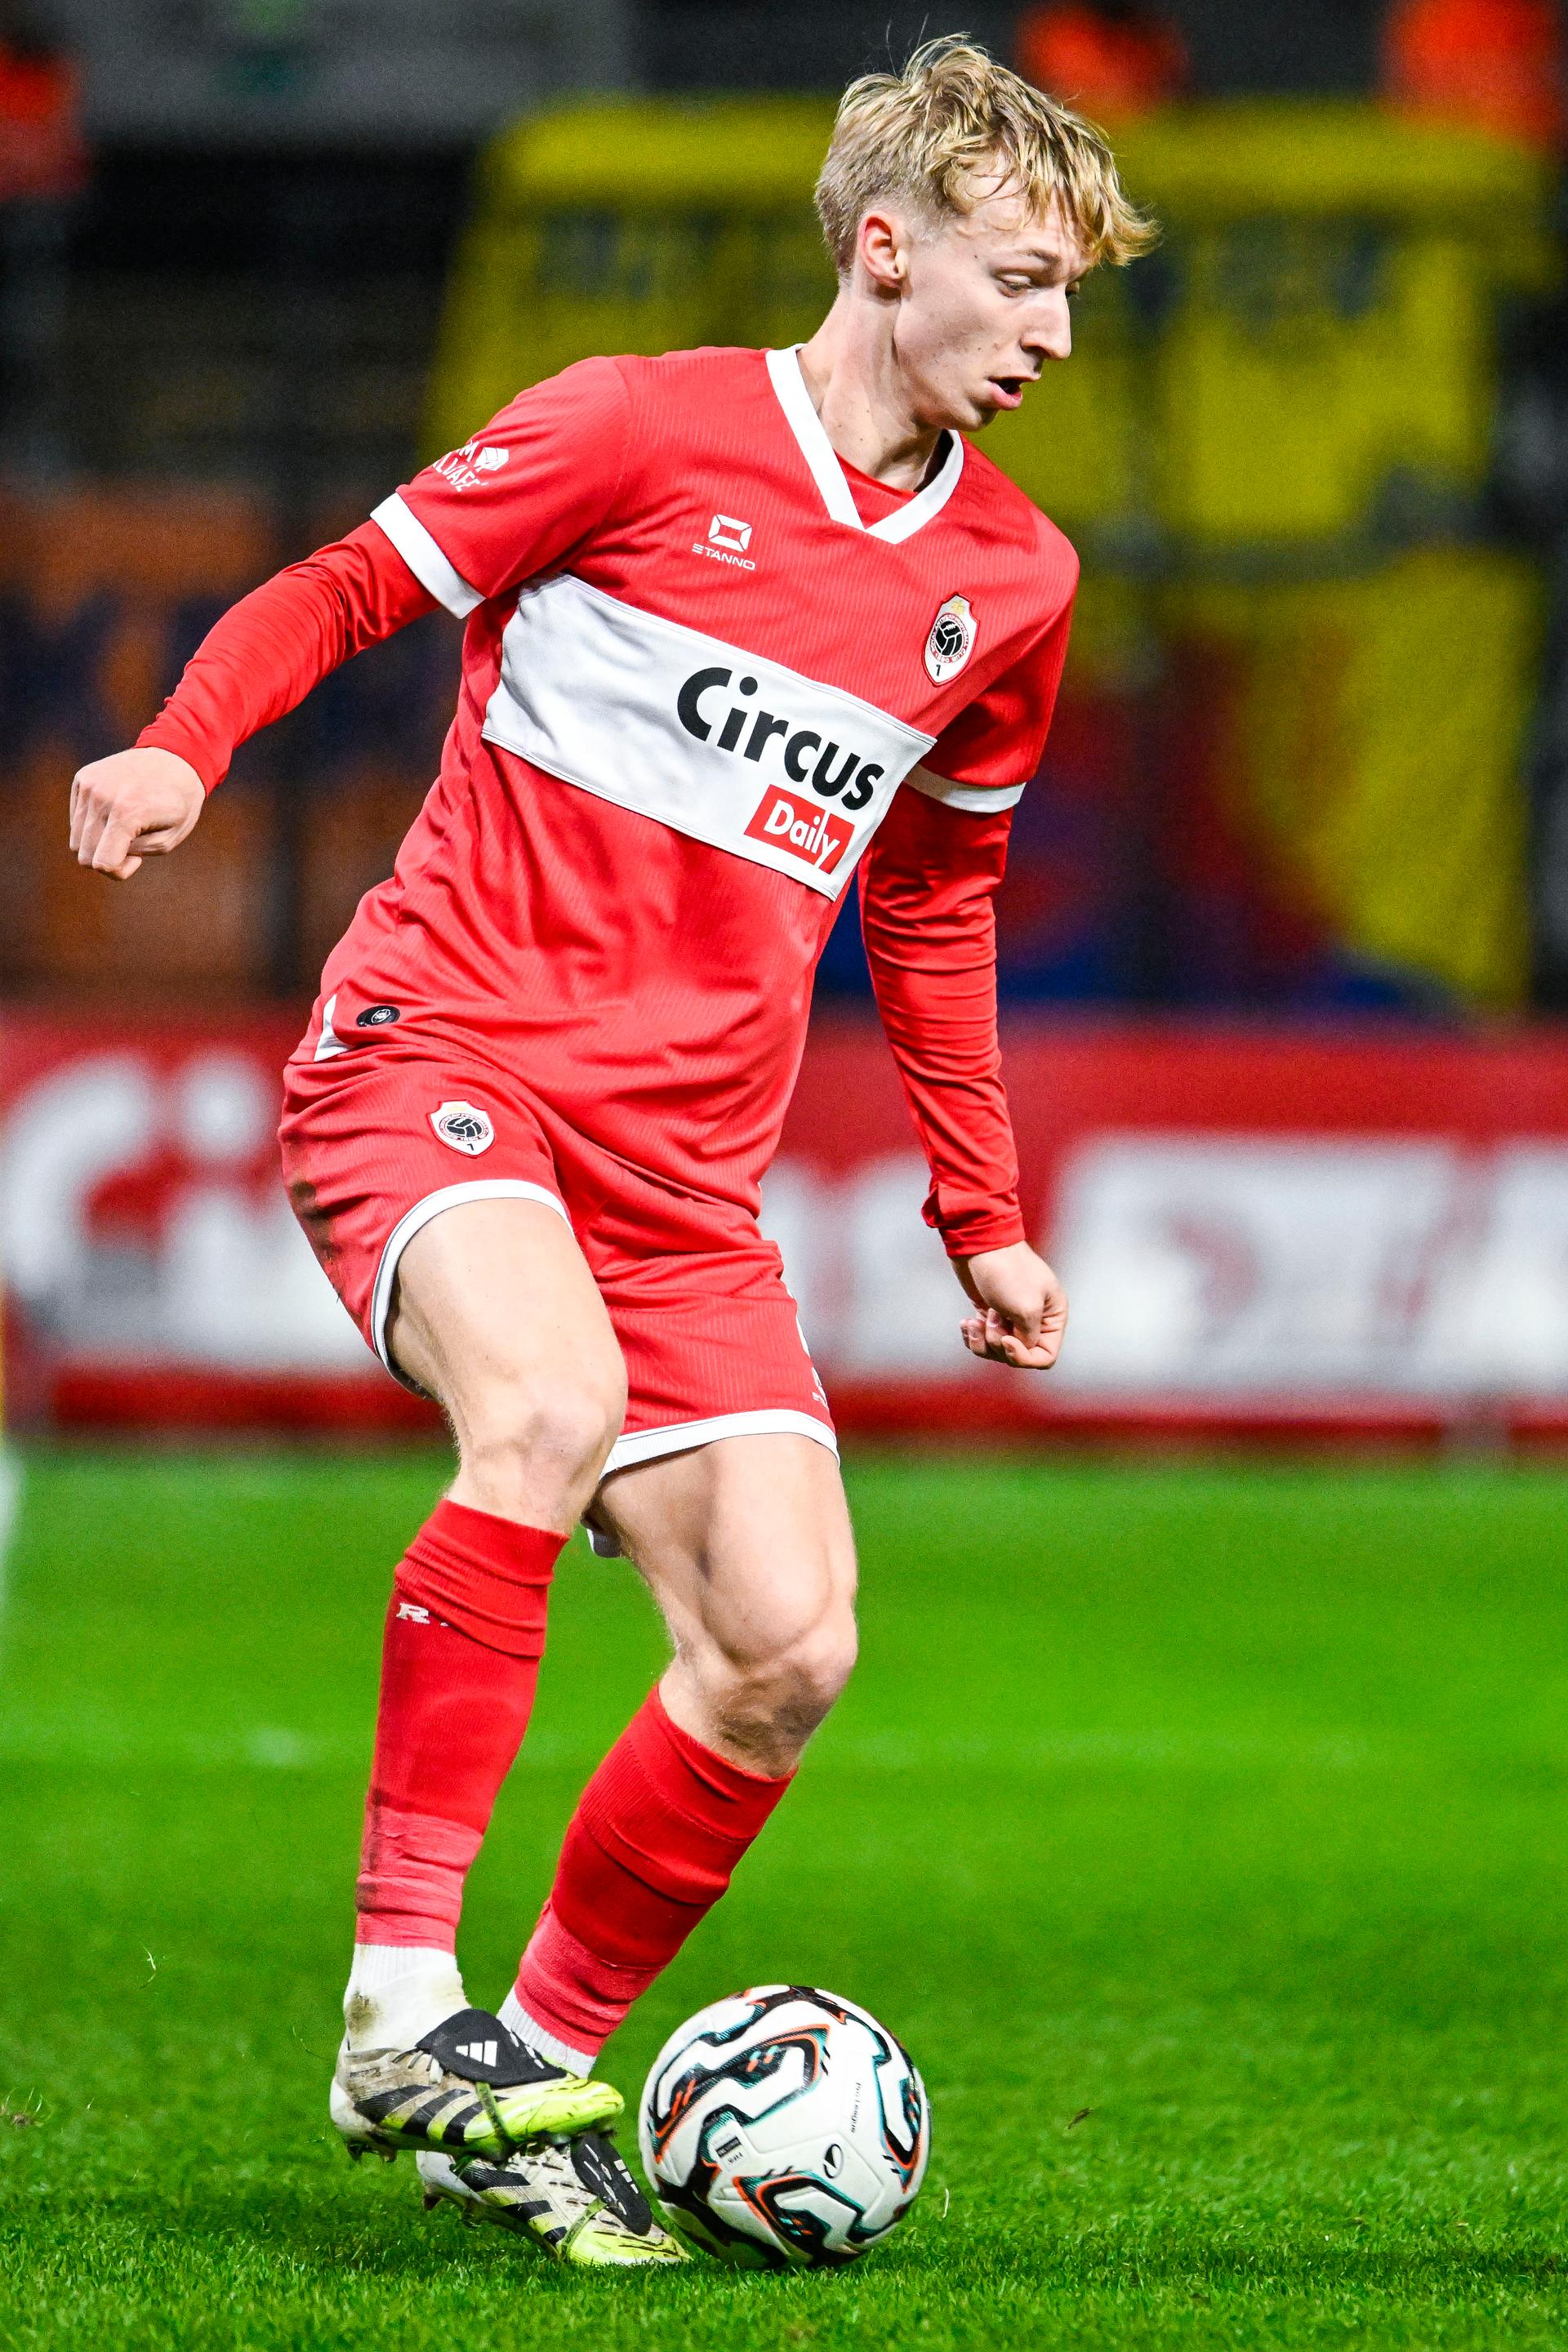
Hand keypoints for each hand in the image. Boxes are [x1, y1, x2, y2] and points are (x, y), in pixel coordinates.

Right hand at [69, 747, 205, 878]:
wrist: (175, 758)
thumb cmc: (177, 804)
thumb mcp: (168, 840)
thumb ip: (134, 855)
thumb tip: (102, 854)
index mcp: (126, 814)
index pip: (102, 864)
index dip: (119, 871)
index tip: (138, 858)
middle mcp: (101, 797)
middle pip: (84, 855)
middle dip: (107, 858)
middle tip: (132, 844)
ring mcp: (88, 785)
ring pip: (76, 840)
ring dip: (98, 842)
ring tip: (124, 828)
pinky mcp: (82, 778)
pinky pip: (76, 819)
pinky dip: (93, 823)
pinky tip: (116, 811)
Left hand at [955, 1239, 1067, 1370]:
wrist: (979, 1244)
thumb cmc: (1008, 1271)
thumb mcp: (1026, 1309)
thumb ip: (1028, 1337)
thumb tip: (1020, 1348)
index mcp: (1053, 1317)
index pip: (1046, 1356)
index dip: (1024, 1357)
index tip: (1006, 1341)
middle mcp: (1035, 1320)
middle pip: (1019, 1356)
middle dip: (999, 1343)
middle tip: (992, 1318)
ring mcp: (1011, 1318)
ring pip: (998, 1351)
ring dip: (983, 1341)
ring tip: (976, 1320)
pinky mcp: (991, 1314)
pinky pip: (982, 1341)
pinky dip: (973, 1337)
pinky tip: (966, 1323)